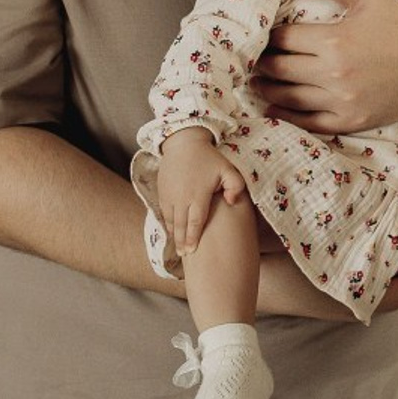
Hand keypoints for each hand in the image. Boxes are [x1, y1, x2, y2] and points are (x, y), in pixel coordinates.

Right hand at [157, 128, 246, 254]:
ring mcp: (169, 196)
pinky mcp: (161, 192)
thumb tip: (232, 202)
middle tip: (185, 255)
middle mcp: (181, 198)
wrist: (184, 143)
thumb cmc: (209, 158)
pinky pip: (163, 213)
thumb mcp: (227, 169)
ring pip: (171, 221)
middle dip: (182, 242)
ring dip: (174, 235)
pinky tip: (171, 231)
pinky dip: (167, 224)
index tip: (193, 252)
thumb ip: (235, 185)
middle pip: (181, 226)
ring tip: (178, 247)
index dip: (193, 239)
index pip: (195, 223)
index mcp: (198, 195)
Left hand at [251, 0, 397, 131]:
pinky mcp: (350, 121)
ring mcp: (342, 100)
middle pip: (279, 69)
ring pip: (288, 98)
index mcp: (335, 39)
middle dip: (261, 63)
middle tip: (252, 59)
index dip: (268, 37)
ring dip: (266, 90)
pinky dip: (286, 117)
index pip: (284, 39)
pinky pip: (308, 123)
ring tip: (257, 82)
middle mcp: (335, 73)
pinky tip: (274, 108)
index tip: (262, 35)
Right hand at [255, 246, 397, 318]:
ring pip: (385, 287)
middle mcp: (360, 306)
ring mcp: (345, 302)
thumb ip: (378, 255)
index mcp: (367, 301)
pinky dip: (381, 269)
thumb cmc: (295, 267)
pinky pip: (368, 283)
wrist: (253, 282)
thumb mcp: (337, 256)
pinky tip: (379, 248)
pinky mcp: (331, 295)